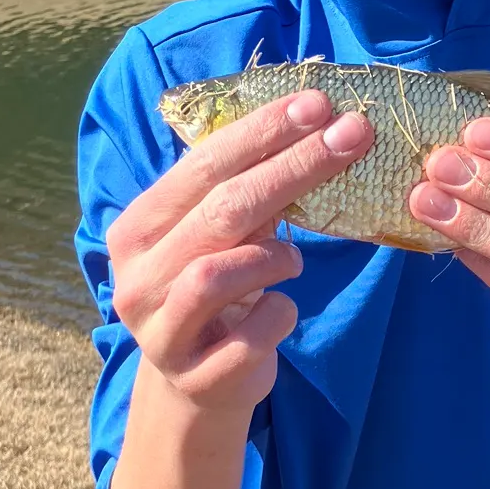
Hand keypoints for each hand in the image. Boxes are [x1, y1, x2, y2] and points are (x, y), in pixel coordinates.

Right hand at [107, 90, 372, 416]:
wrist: (198, 385)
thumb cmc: (217, 290)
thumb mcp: (220, 237)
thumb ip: (246, 191)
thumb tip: (318, 124)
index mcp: (139, 226)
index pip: (203, 165)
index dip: (263, 131)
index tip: (318, 103)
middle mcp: (138, 276)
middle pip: (220, 210)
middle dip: (293, 167)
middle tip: (351, 137)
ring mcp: (160, 330)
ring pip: (216, 275)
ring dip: (273, 257)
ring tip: (293, 260)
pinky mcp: (194, 377)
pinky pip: (248, 338)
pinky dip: (278, 316)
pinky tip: (281, 310)